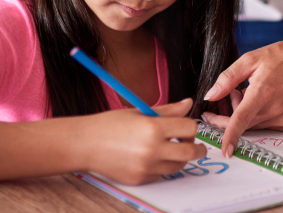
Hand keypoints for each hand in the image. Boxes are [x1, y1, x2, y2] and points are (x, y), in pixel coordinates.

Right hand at [80, 98, 206, 184]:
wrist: (86, 144)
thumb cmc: (112, 124)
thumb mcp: (141, 111)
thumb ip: (168, 110)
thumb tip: (188, 103)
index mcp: (153, 128)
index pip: (189, 128)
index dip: (191, 125)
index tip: (188, 125)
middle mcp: (152, 149)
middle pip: (189, 152)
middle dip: (197, 148)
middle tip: (195, 144)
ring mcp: (146, 167)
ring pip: (178, 165)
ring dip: (181, 157)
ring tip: (173, 148)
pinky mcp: (140, 179)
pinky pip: (162, 174)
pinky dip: (164, 166)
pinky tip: (155, 156)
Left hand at [201, 34, 282, 157]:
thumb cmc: (281, 56)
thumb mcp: (251, 59)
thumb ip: (228, 78)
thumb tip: (210, 95)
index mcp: (263, 92)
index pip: (242, 119)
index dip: (231, 136)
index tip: (225, 151)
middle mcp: (275, 109)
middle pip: (244, 124)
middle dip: (230, 114)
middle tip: (232, 94)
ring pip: (254, 126)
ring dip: (246, 114)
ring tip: (250, 91)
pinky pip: (267, 126)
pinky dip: (260, 116)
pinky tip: (265, 100)